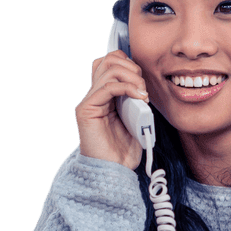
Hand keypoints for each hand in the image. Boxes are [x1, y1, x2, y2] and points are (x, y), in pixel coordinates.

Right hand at [75, 50, 148, 170]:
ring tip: (142, 94)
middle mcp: (94, 95)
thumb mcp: (136, 119)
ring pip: (108, 68)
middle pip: (108, 59)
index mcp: (105, 96)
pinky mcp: (87, 109)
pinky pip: (108, 86)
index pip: (111, 62)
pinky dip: (127, 87)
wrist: (114, 171)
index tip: (144, 83)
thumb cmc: (124, 151)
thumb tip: (143, 85)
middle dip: (131, 68)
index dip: (129, 64)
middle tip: (143, 88)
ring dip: (131, 77)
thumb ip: (135, 100)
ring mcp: (89, 101)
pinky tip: (139, 97)